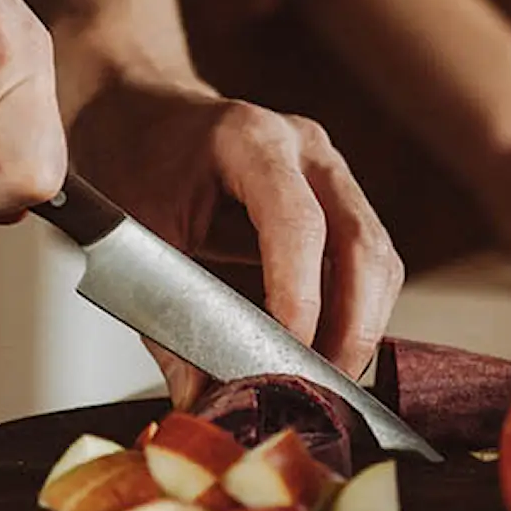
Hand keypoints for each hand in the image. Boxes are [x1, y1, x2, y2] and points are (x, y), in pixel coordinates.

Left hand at [69, 76, 403, 402]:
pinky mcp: (338, 199)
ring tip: (321, 382)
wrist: (140, 108)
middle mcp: (306, 150)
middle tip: (322, 390)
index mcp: (251, 140)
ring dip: (360, 326)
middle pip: (362, 245)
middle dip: (352, 327)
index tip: (289, 356)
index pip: (298, 224)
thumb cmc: (133, 156)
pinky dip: (353, 312)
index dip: (301, 296)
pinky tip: (321, 352)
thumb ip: (167, 318)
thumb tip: (202, 402)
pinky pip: (366, 263)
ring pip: (378, 259)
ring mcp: (330, 172)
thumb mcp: (133, 234)